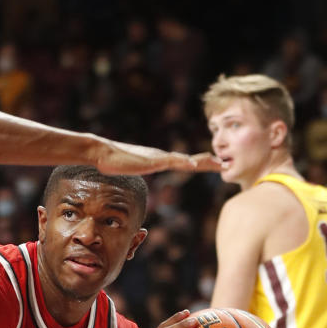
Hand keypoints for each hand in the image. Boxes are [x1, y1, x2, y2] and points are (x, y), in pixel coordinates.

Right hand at [96, 140, 221, 175]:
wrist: (101, 152)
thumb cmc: (112, 161)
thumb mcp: (130, 169)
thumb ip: (138, 170)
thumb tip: (138, 175)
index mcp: (158, 160)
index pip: (183, 162)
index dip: (199, 164)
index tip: (214, 165)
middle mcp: (161, 156)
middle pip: (189, 160)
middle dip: (207, 162)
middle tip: (225, 165)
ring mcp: (157, 158)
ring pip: (184, 160)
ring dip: (202, 162)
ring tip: (218, 163)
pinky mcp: (150, 160)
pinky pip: (170, 162)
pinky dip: (183, 163)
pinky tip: (193, 166)